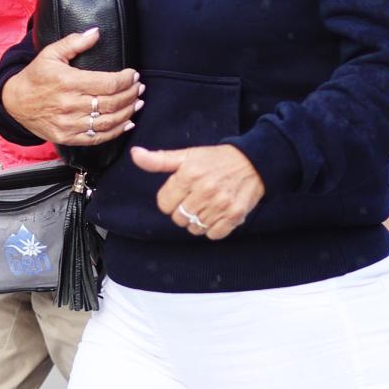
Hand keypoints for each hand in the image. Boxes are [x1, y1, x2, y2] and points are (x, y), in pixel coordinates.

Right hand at [0, 29, 140, 146]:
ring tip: (137, 103)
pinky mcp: (67, 137)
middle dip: (130, 94)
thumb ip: (74, 42)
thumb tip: (96, 32)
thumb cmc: (35, 76)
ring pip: (107, 121)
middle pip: (111, 103)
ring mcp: (68, 124)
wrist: (14, 102)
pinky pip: (97, 137)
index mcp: (68, 82)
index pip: (107, 83)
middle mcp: (69, 105)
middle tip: (139, 87)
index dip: (125, 79)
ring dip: (128, 112)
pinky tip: (127, 123)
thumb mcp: (51, 53)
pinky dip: (115, 131)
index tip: (133, 74)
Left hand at [130, 143, 263, 240]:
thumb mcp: (186, 155)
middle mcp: (204, 190)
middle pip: (178, 218)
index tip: (180, 192)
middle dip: (182, 211)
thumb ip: (159, 159)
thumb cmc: (216, 159)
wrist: (253, 162)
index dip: (169, 200)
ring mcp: (220, 205)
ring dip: (197, 221)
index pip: (164, 204)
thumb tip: (135, 154)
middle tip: (195, 198)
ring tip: (207, 205)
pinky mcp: (234, 216)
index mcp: (188, 174)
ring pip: (194, 228)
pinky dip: (213, 228)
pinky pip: (212, 234)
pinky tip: (217, 213)